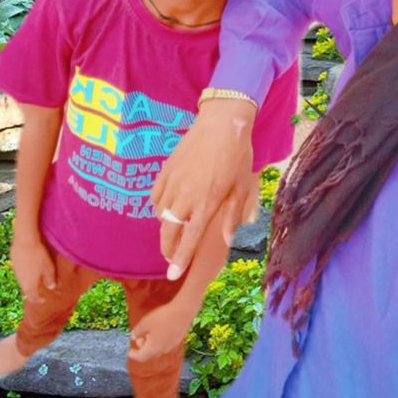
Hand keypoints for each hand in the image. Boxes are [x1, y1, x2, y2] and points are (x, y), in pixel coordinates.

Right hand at [11, 234, 56, 302]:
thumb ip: (50, 278)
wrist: (24, 241)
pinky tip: (29, 269)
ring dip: (28, 284)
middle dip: (33, 293)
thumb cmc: (39, 255)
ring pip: (22, 282)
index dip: (38, 300)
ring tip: (35, 282)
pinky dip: (25, 275)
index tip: (43, 300)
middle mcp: (21, 282)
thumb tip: (52, 287)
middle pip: (26, 291)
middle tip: (39, 293)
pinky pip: (19, 274)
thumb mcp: (48, 267)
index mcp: (30, 285)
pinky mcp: (13, 264)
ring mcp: (16, 273)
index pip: (33, 297)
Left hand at [128, 304, 188, 363]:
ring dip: (152, 345)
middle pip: (150, 354)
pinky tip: (160, 331)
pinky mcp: (178, 340)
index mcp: (153, 348)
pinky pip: (166, 345)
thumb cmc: (162, 317)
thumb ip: (138, 331)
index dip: (134, 355)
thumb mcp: (146, 322)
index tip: (129, 352)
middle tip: (139, 338)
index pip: (141, 357)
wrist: (183, 311)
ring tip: (149, 334)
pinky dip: (160, 342)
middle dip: (143, 348)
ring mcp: (172, 346)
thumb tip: (133, 336)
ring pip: (159, 350)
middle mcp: (163, 351)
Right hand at [152, 99, 256, 278]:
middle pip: (169, 232)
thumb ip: (232, 215)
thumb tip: (226, 240)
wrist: (221, 122)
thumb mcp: (241, 187)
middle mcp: (185, 196)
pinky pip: (156, 196)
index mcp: (206, 203)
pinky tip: (167, 206)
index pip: (189, 240)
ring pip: (161, 215)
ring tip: (173, 231)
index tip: (173, 275)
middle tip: (170, 257)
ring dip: (166, 227)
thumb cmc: (237, 155)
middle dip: (167, 249)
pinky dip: (159, 206)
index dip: (180, 260)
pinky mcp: (165, 170)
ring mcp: (172, 182)